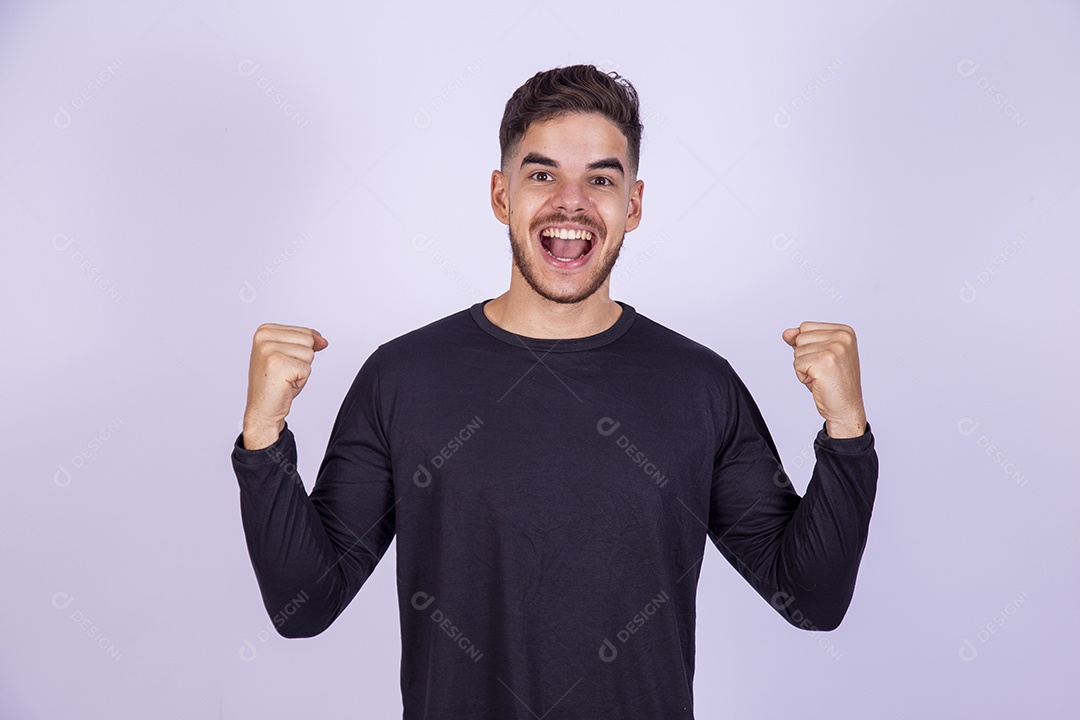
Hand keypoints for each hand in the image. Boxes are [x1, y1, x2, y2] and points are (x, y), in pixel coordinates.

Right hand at [243, 323, 328, 448]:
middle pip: (308, 339)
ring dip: (302, 369)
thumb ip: (306, 342)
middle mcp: (264, 337)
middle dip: (303, 359)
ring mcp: (269, 350)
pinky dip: (301, 380)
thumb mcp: (291, 355)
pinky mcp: (278, 364)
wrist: (263, 409)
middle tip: (285, 371)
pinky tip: (285, 384)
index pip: (304, 331)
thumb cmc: (275, 383)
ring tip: (285, 377)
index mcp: (264, 331)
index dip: (302, 351)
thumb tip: (322, 341)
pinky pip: (307, 368)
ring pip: (309, 353)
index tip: (284, 362)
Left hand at [782, 322, 865, 438]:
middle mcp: (842, 337)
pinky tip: (818, 382)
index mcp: (844, 331)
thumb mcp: (817, 355)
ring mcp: (835, 349)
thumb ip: (802, 340)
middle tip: (822, 370)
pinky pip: (797, 364)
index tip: (824, 360)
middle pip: (800, 337)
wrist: (845, 408)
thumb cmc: (833, 383)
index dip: (807, 346)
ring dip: (803, 367)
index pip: (805, 327)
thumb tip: (787, 333)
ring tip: (821, 376)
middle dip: (804, 356)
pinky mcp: (825, 362)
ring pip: (797, 351)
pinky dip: (802, 376)